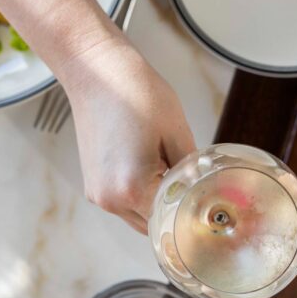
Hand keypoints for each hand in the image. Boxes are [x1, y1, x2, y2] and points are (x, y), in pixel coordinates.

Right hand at [62, 41, 195, 231]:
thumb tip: (201, 187)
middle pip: (153, 225)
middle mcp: (110, 198)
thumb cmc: (135, 93)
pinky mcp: (92, 184)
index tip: (203, 202)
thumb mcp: (177, 130)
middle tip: (191, 187)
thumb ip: (190, 169)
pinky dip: (139, 195)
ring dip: (155, 204)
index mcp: (132, 188)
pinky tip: (150, 168)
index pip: (171, 220)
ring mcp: (98, 193)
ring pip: (137, 216)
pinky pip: (122, 202)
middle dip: (172, 210)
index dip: (190, 211)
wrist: (97, 72)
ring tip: (168, 172)